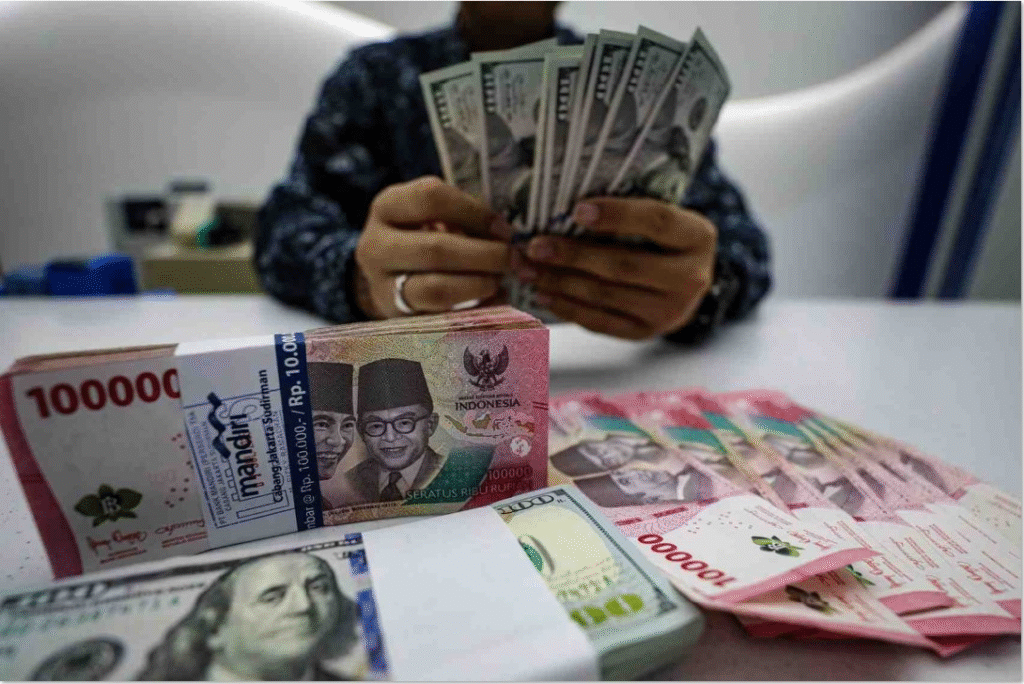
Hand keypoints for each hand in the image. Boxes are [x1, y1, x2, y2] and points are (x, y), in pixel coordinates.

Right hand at [355, 177, 512, 317]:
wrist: (388, 276)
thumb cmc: (422, 235)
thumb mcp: (432, 214)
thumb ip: (463, 217)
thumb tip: (503, 235)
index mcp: (387, 207)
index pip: (431, 198)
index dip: (474, 212)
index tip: (502, 228)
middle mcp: (375, 246)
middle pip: (436, 249)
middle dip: (484, 255)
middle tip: (513, 259)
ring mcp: (382, 287)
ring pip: (436, 289)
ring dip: (478, 285)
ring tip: (500, 280)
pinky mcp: (397, 319)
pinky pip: (442, 319)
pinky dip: (476, 312)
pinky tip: (494, 302)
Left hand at [512, 197, 716, 339]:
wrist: (683, 284)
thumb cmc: (660, 238)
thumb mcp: (659, 218)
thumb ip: (628, 211)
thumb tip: (566, 207)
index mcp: (698, 236)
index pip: (656, 221)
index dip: (616, 215)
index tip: (576, 210)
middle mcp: (691, 277)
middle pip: (625, 265)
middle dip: (574, 255)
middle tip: (535, 246)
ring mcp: (670, 311)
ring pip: (607, 295)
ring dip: (561, 282)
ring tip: (528, 269)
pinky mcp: (646, 332)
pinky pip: (602, 322)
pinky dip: (568, 307)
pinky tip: (543, 294)